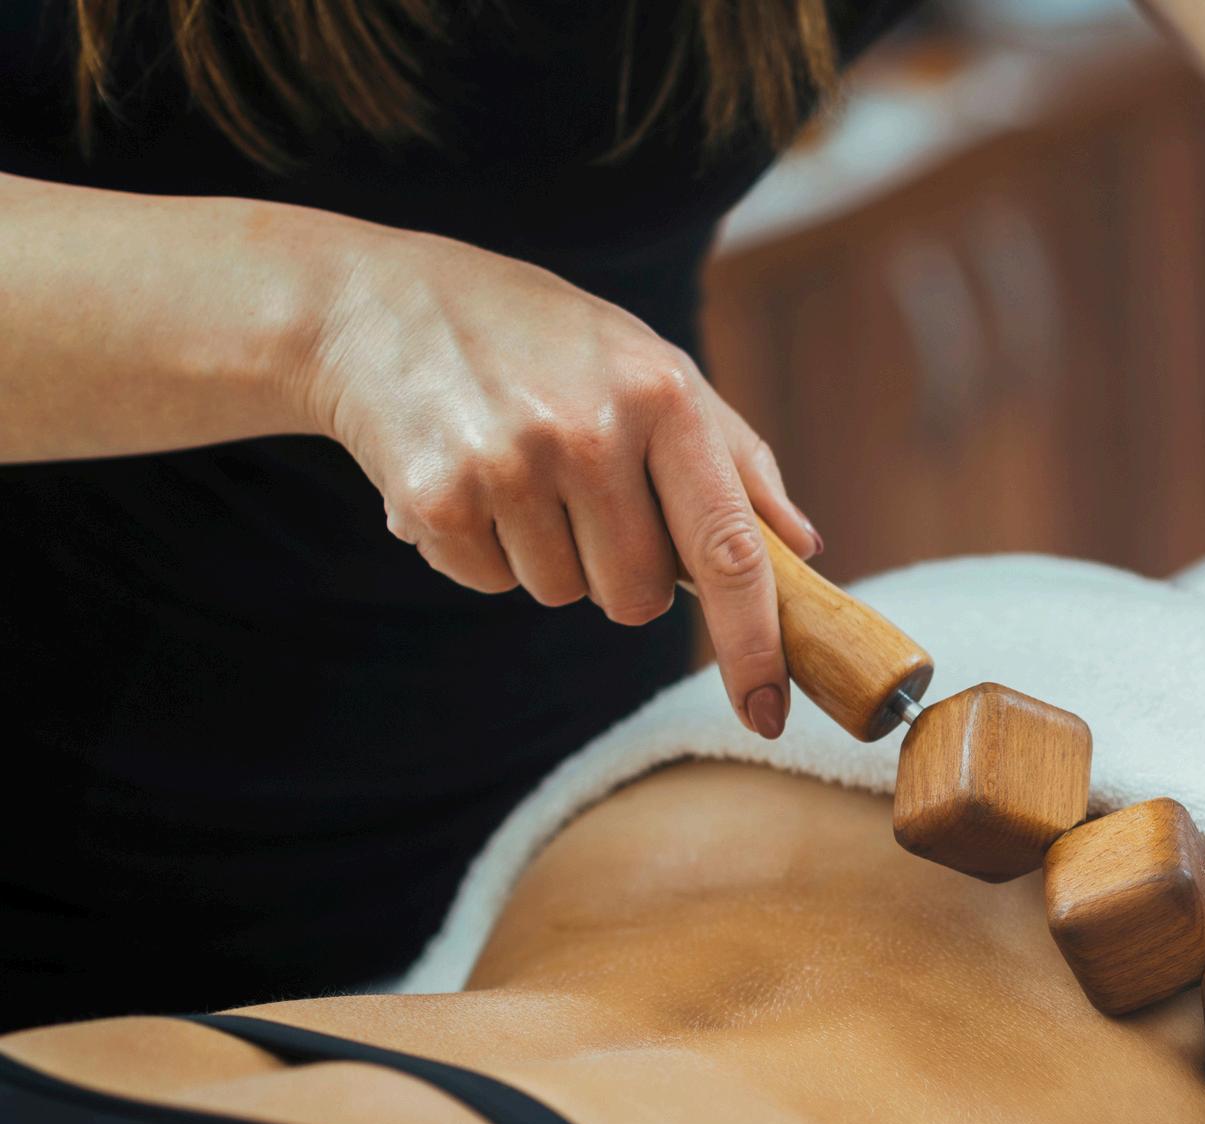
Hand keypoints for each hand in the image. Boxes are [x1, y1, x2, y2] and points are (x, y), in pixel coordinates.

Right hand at [295, 223, 819, 736]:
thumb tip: (803, 548)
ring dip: (546, 554)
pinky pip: (492, 583)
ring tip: (516, 470)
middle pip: (640, 597)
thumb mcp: (651, 367)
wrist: (375, 303)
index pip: (731, 551)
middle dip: (619, 570)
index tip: (770, 713)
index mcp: (663, 395)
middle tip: (581, 492)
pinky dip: (483, 549)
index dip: (755, 645)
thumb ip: (736, 460)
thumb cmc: (542, 342)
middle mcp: (590, 430)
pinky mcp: (437, 497)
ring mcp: (509, 464)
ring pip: (563, 594)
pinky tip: (466, 477)